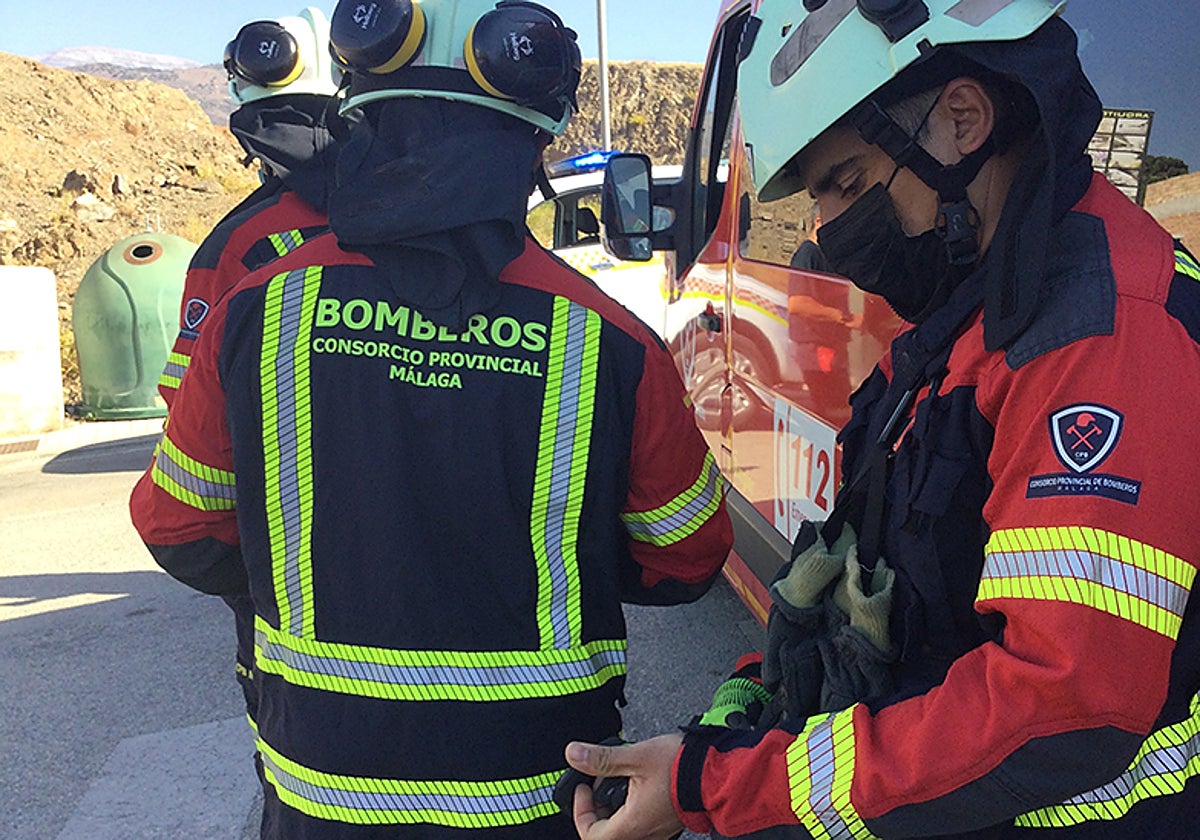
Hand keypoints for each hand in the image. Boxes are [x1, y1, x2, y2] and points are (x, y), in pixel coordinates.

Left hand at [566, 734, 684, 839]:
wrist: (718, 772)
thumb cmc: (682, 767)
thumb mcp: (636, 756)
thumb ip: (602, 759)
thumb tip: (574, 755)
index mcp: (632, 825)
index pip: (592, 836)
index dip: (580, 812)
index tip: (584, 788)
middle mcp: (644, 834)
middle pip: (606, 834)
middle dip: (596, 807)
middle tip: (599, 781)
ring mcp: (657, 831)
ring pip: (623, 828)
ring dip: (613, 806)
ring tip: (619, 778)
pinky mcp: (667, 823)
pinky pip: (640, 823)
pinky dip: (631, 806)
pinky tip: (637, 784)